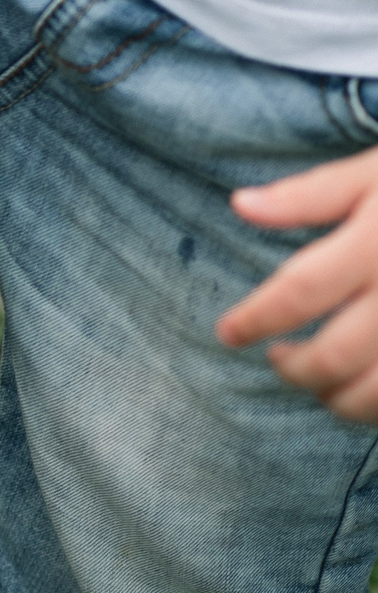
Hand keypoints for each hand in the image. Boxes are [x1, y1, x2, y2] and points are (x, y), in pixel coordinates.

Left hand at [216, 145, 377, 418]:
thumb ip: (312, 193)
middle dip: (297, 370)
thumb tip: (240, 206)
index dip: (256, 318)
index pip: (300, 290)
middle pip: (337, 354)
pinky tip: (369, 393)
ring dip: (341, 400)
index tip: (228, 333)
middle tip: (278, 362)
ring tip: (321, 384)